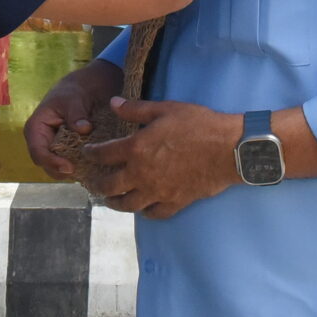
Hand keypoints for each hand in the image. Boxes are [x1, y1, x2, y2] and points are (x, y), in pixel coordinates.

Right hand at [24, 59, 123, 178]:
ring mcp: (52, 149)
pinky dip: (78, 168)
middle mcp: (40, 142)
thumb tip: (83, 128)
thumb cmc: (72, 93)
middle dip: (61, 172)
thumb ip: (77, 114)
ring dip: (71, 172)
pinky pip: (68, 164)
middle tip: (80, 174)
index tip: (69, 168)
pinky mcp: (63, 153)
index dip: (51, 162)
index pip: (38, 152)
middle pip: (46, 165)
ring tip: (87, 173)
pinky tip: (91, 170)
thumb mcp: (73, 99)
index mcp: (35, 129)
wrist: (81, 90)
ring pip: (57, 168)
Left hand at [83, 96, 238, 218]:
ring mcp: (157, 191)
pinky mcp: (174, 202)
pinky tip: (142, 208)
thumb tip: (113, 103)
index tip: (87, 153)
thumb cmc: (198, 124)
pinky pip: (153, 213)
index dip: (92, 153)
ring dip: (115, 203)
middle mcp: (142, 174)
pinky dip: (144, 212)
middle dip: (98, 184)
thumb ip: (135, 109)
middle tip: (94, 182)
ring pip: (128, 205)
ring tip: (111, 200)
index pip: (104, 154)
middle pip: (110, 186)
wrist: (228, 149)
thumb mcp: (165, 109)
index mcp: (136, 149)